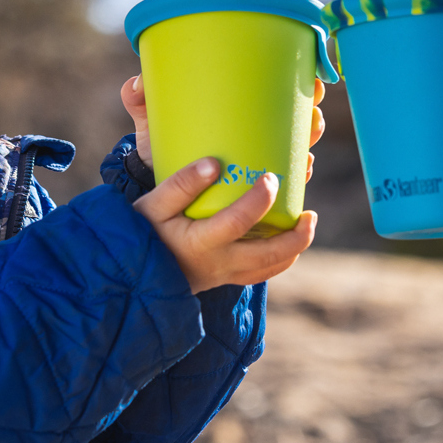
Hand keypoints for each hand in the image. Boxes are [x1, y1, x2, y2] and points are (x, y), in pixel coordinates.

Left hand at [122, 75, 326, 182]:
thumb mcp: (151, 122)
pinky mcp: (253, 195)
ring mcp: (259, 166)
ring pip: (297, 157)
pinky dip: (295, 187)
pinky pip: (284, 193)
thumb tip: (137, 83)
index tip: (311, 80)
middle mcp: (259, 137)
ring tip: (304, 152)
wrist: (152, 188)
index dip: (305, 85)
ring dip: (307, 152)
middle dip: (313, 119)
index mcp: (242, 111)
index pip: (284, 92)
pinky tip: (299, 186)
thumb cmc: (160, 144)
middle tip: (311, 118)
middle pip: (302, 124)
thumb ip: (140, 99)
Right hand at [133, 158, 316, 292]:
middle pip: (267, 255)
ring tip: (307, 223)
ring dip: (293, 249)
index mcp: (199, 243)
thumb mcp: (152, 205)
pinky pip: (260, 274)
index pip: (237, 223)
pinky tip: (286, 241)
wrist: (133, 270)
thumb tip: (212, 164)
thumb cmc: (142, 230)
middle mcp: (217, 264)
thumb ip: (179, 184)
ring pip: (269, 268)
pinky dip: (279, 260)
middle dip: (294, 235)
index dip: (258, 200)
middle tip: (309, 212)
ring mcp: (223, 275)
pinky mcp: (224, 279)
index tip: (270, 177)